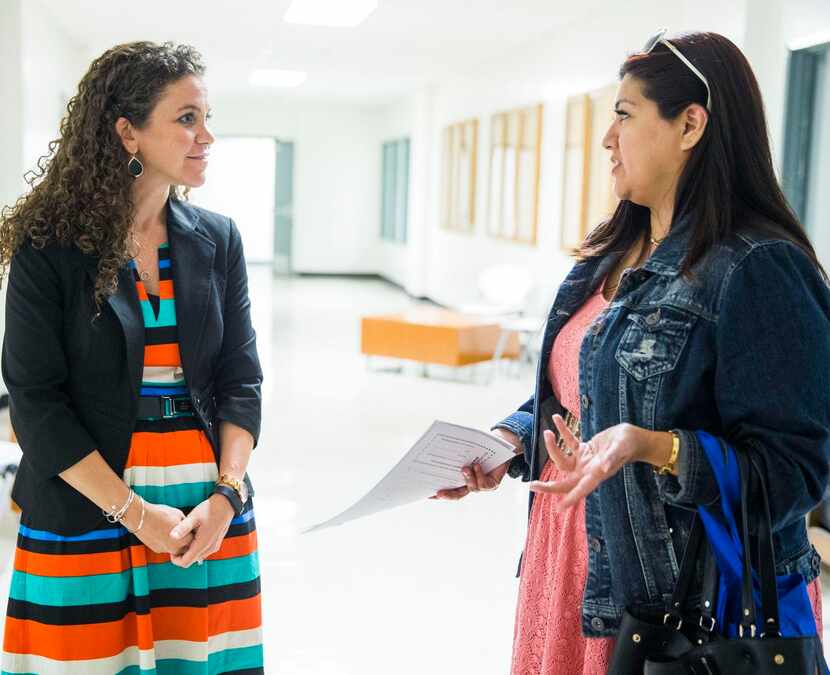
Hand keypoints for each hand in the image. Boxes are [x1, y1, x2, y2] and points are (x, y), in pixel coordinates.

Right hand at [127, 501, 193, 555]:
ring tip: (172, 529)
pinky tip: (162, 531)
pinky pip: (165, 547)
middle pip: (185, 547)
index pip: (194, 540)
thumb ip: (185, 524)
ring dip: (176, 541)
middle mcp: (175, 548)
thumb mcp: (179, 515)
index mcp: (184, 540)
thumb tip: (188, 527)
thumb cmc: (162, 514)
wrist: (141, 517)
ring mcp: (165, 550)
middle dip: (185, 540)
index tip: (192, 527)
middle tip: (184, 530)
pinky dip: (166, 541)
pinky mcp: (156, 549)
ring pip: (174, 548)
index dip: (193, 532)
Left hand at [169, 494, 234, 567]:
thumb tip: (171, 536)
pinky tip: (194, 536)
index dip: (175, 559)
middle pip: (191, 560)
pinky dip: (196, 548)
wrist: (225, 504)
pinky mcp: (216, 544)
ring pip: (197, 556)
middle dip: (181, 555)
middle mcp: (209, 549)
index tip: (171, 549)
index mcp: (202, 545)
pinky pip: (203, 551)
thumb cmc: (208, 510)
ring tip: (185, 537)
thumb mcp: (193, 518)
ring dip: (189, 551)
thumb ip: (182, 528)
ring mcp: (214, 547)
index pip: (185, 563)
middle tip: (177, 541)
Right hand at [431, 428, 521, 500]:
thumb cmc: (481, 446)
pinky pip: (484, 484)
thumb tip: (441, 440)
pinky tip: (476, 465)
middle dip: (448, 495)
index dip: (439, 493)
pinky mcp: (492, 484)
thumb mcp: (467, 446)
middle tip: (438, 492)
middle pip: (457, 495)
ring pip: (472, 488)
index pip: (448, 488)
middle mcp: (471, 484)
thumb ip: (456, 448)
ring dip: (467, 478)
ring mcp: (482, 486)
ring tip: (464, 468)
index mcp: (462, 478)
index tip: (426, 494)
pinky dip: (479, 474)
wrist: (501, 446)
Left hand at [528, 415, 646, 509]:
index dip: (570, 499)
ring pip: (562, 460)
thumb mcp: (621, 448)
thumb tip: (604, 468)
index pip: (581, 489)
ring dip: (553, 447)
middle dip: (549, 485)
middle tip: (531, 484)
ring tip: (548, 432)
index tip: (558, 508)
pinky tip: (557, 419)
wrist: (634, 437)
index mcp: (596, 474)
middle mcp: (588, 470)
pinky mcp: (584, 450)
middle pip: (565, 482)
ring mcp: (585, 461)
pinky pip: (569, 442)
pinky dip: (563, 432)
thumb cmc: (630, 443)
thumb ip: (612, 458)